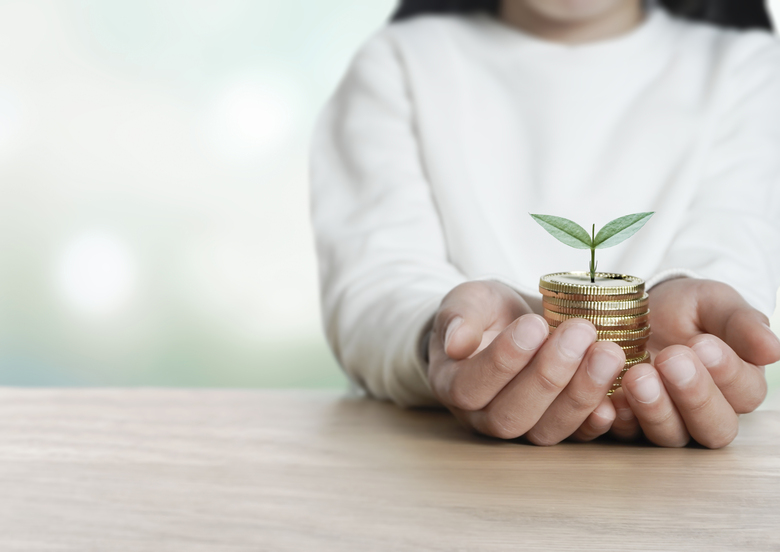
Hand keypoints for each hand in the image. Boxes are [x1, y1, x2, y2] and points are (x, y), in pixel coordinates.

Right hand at [427, 280, 625, 444]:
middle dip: (550, 376)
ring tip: (608, 353)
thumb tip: (456, 343)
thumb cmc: (484, 314)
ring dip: (581, 394)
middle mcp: (483, 417)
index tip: (534, 325)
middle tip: (580, 332)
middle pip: (512, 415)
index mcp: (452, 384)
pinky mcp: (557, 428)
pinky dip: (598, 420)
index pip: (471, 386)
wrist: (510, 324)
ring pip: (546, 430)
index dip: (503, 360)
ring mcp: (522, 427)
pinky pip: (576, 437)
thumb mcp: (468, 301)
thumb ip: (459, 316)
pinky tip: (618, 393)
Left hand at [609, 278, 779, 447]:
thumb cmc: (685, 308)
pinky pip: (623, 433)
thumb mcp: (713, 302)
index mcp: (737, 385)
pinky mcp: (625, 422)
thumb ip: (741, 323)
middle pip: (713, 428)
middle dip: (693, 396)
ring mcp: (664, 421)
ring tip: (638, 376)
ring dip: (655, 409)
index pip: (744, 394)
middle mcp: (704, 412)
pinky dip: (617, 418)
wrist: (634, 307)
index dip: (726, 373)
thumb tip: (774, 349)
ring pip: (670, 436)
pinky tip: (610, 399)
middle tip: (671, 360)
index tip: (702, 344)